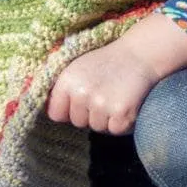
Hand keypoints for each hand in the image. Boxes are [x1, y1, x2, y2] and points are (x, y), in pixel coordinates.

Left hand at [46, 33, 160, 134]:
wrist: (139, 55)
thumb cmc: (105, 62)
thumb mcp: (76, 67)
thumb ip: (60, 88)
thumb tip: (47, 111)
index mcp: (67, 81)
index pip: (56, 114)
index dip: (68, 111)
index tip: (80, 102)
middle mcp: (81, 93)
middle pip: (78, 123)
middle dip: (89, 114)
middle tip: (104, 94)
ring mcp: (101, 104)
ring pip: (97, 128)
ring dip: (106, 118)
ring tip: (115, 97)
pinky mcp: (121, 113)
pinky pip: (115, 131)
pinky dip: (123, 123)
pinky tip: (126, 104)